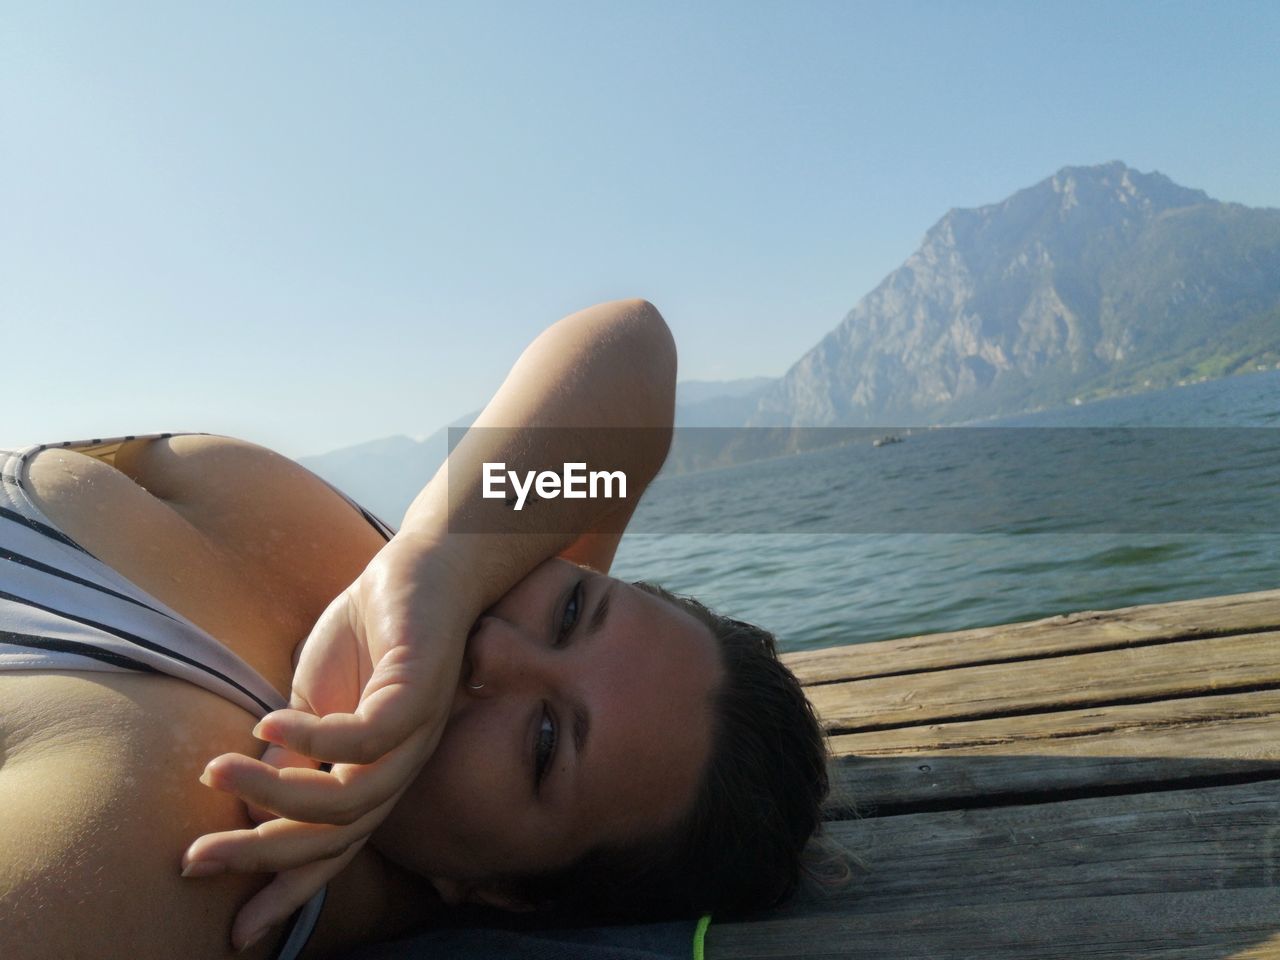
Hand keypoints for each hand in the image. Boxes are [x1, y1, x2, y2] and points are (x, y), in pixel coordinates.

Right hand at [181, 534, 477, 949]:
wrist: (422, 564)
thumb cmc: (370, 632)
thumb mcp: (312, 701)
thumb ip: (288, 756)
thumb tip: (245, 806)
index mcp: (376, 772)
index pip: (334, 848)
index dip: (286, 889)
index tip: (235, 928)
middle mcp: (402, 764)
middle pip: (338, 838)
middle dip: (264, 856)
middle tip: (199, 858)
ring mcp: (416, 731)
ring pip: (352, 800)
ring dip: (277, 795)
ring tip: (220, 772)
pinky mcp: (421, 690)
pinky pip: (369, 737)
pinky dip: (314, 740)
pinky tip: (268, 726)